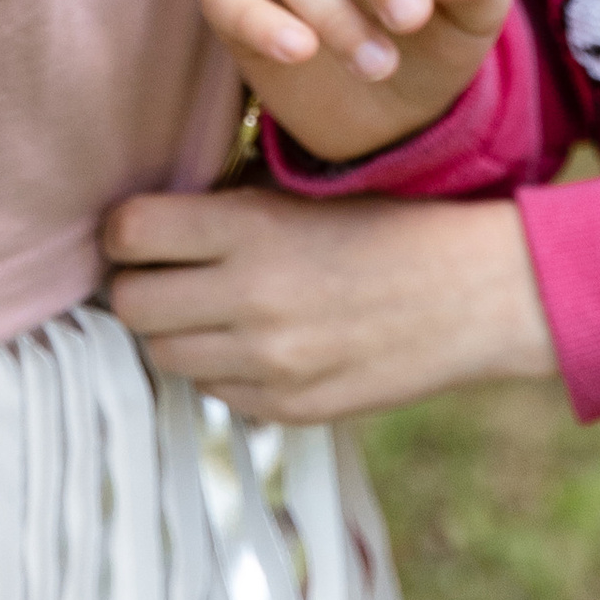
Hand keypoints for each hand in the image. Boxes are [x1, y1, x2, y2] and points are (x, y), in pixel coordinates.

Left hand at [102, 187, 555, 419]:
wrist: (473, 293)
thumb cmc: (387, 224)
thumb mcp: (303, 191)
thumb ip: (227, 204)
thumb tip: (149, 221)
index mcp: (250, 228)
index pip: (129, 234)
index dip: (126, 231)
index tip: (143, 231)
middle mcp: (250, 298)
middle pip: (131, 305)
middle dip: (137, 287)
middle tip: (164, 273)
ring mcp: (268, 363)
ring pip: (164, 357)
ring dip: (175, 332)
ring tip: (209, 308)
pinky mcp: (288, 408)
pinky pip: (214, 392)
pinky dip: (221, 369)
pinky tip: (255, 341)